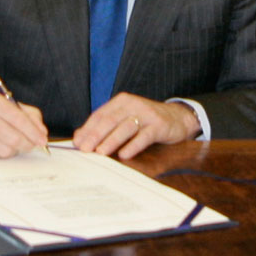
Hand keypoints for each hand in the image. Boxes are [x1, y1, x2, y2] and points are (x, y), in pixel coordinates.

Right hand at [0, 92, 48, 157]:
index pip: (18, 119)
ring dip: (12, 150)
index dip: (33, 132)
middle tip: (31, 146)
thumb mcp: (4, 103)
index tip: (42, 140)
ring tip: (11, 143)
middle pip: (13, 138)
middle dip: (27, 144)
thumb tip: (41, 132)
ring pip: (4, 151)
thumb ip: (27, 114)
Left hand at [73, 93, 198, 159]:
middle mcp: (133, 105)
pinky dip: (133, 145)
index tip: (77, 143)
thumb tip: (79, 137)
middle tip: (85, 149)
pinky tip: (124, 154)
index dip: (88, 129)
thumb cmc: (146, 120)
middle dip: (96, 135)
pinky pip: (144, 136)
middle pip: (110, 120)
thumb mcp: (125, 118)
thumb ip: (104, 126)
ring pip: (125, 127)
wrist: (177, 118)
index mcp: (121, 101)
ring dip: (111, 140)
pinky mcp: (159, 126)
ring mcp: (147, 114)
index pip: (100, 115)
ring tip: (100, 152)